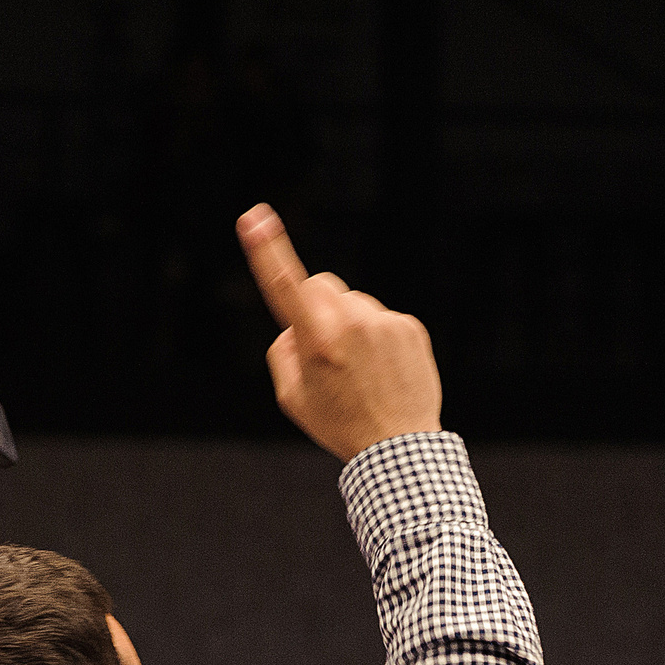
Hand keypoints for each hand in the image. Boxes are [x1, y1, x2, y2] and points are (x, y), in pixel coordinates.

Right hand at [237, 204, 441, 460]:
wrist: (400, 448)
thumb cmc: (339, 424)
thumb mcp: (293, 397)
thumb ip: (283, 351)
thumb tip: (295, 324)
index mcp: (317, 341)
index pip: (286, 286)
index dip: (267, 249)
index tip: (254, 216)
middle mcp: (352, 323)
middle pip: (320, 284)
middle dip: (315, 305)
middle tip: (323, 347)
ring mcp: (384, 322)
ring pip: (353, 302)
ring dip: (349, 324)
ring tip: (361, 370)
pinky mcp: (409, 326)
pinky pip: (382, 317)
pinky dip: (377, 336)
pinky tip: (383, 370)